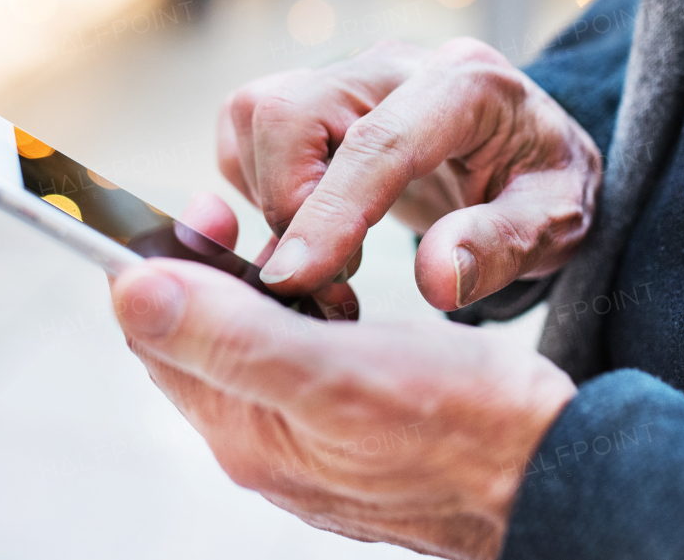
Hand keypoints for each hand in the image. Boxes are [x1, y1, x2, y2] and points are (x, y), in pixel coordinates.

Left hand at [111, 193, 576, 558]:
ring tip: (302, 259)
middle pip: (197, 338)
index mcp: (244, 430)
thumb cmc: (462, 426)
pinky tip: (337, 301)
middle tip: (243, 219)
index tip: (203, 208)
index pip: (159, 335)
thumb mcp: (336, 371)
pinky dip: (299, 319)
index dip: (164, 263)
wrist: (553, 476)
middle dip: (210, 272)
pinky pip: (291, 362)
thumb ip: (229, 336)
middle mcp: (260, 442)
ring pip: (245, 345)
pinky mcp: (340, 432)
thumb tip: (131, 292)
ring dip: (258, 292)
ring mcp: (300, 441)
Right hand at [219, 38, 601, 309]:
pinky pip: (245, 125)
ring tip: (328, 255)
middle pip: (293, 112)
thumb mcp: (556, 225)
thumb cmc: (541, 188)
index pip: (379, 142)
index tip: (294, 278)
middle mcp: (395, 65)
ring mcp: (347, 73)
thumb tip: (434, 279)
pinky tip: (309, 222)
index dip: (329, 212)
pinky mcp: (311, 92)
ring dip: (266, 194)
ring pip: (256, 112)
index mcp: (467, 84)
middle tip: (333, 280)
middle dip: (289, 205)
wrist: (526, 153)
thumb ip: (501, 247)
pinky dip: (254, 181)